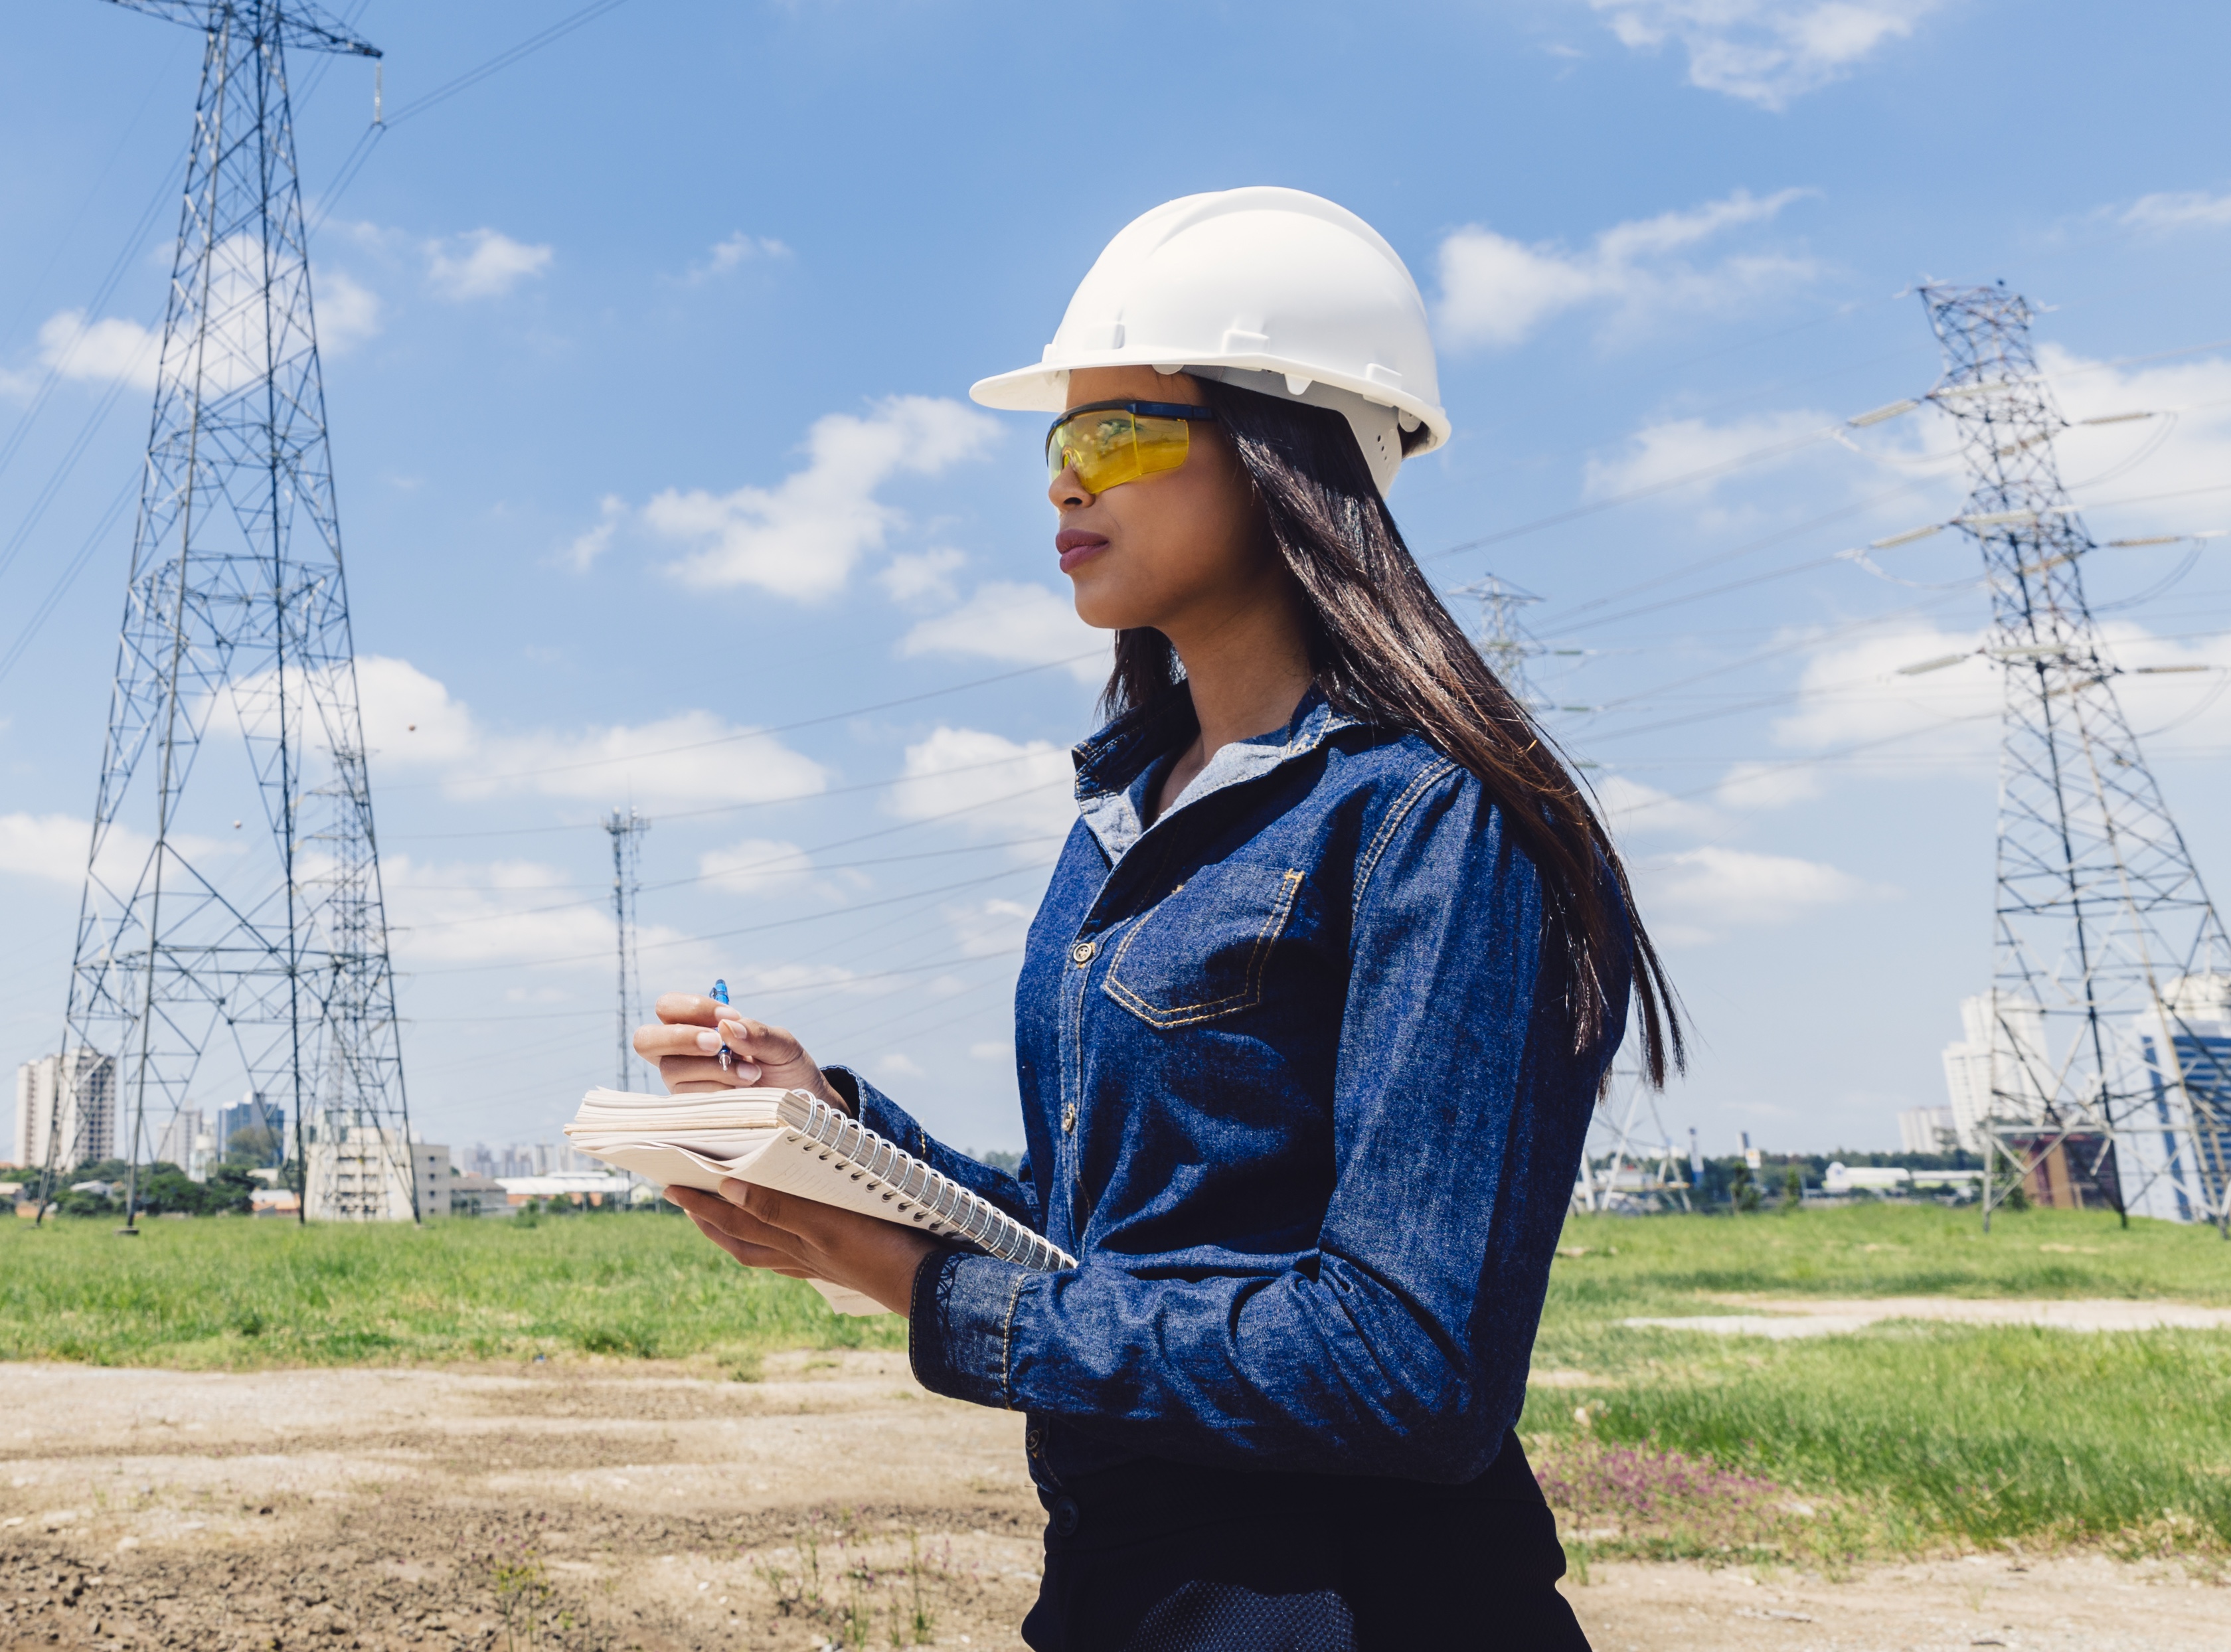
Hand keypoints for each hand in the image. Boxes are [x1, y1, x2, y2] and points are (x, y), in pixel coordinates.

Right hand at [631, 992, 848, 1108]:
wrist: (801, 1109)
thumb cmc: (786, 1070)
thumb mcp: (783, 1045)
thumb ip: (758, 1032)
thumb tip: (727, 1027)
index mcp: (697, 1028)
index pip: (668, 1007)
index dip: (692, 1008)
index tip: (728, 1017)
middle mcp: (681, 1055)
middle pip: (646, 1039)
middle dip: (681, 1037)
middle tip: (717, 1044)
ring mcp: (682, 1085)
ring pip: (672, 1070)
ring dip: (714, 1069)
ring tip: (752, 1073)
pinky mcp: (689, 1112)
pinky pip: (688, 1100)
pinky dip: (718, 1092)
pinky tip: (743, 1093)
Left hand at [668, 1180, 939, 1317]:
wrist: (933, 1287)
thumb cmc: (884, 1252)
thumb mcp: (827, 1226)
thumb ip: (778, 1208)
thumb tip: (727, 1189)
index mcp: (795, 1243)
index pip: (737, 1220)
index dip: (703, 1205)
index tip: (672, 1186)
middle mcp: (803, 1256)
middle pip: (743, 1239)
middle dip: (710, 1219)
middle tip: (682, 1198)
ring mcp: (823, 1263)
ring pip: (766, 1250)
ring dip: (738, 1233)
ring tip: (719, 1216)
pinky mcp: (844, 1264)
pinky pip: (794, 1256)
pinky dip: (776, 1243)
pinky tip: (781, 1240)